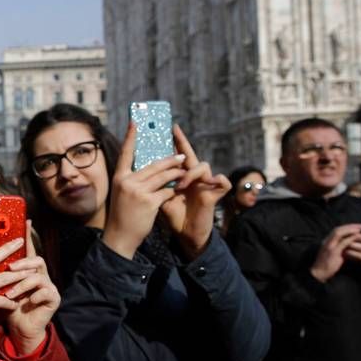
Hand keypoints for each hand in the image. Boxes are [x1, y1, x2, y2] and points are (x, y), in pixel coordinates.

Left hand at [2, 221, 60, 354]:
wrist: (19, 329)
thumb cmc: (6, 305)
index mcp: (26, 269)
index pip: (27, 249)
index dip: (27, 235)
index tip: (26, 220)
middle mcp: (39, 274)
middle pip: (35, 259)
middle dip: (22, 263)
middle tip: (9, 267)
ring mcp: (48, 285)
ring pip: (38, 276)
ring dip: (22, 285)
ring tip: (9, 294)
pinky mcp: (53, 298)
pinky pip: (46, 292)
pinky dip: (33, 296)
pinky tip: (26, 302)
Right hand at [102, 122, 185, 258]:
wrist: (120, 237)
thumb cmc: (122, 215)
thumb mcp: (122, 194)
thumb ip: (133, 180)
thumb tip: (150, 169)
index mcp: (119, 177)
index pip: (125, 153)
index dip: (130, 137)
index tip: (136, 122)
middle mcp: (127, 181)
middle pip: (153, 165)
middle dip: (170, 160)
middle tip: (182, 156)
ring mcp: (138, 191)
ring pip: (163, 177)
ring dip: (177, 174)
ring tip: (185, 172)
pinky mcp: (149, 201)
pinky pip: (167, 192)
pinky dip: (173, 192)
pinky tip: (176, 193)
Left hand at [160, 125, 231, 258]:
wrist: (186, 233)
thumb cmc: (174, 215)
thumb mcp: (160, 198)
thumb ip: (154, 184)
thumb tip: (138, 171)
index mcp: (180, 176)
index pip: (175, 156)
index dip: (174, 141)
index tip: (168, 126)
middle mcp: (193, 177)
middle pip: (190, 154)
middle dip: (182, 142)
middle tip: (174, 129)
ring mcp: (205, 184)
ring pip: (203, 165)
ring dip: (191, 173)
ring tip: (180, 186)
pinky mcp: (215, 194)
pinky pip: (222, 181)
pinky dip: (218, 180)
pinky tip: (210, 183)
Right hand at [310, 223, 360, 282]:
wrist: (319, 273)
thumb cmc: (326, 265)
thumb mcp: (333, 254)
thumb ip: (339, 248)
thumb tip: (350, 245)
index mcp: (326, 241)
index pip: (336, 230)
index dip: (346, 227)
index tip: (356, 226)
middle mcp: (326, 242)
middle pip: (338, 229)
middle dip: (350, 226)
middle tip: (360, 226)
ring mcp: (329, 246)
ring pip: (339, 233)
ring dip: (350, 230)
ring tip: (360, 230)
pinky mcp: (333, 252)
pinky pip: (343, 242)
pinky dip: (350, 238)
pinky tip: (357, 237)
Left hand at [344, 230, 360, 275]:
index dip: (358, 235)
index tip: (350, 232)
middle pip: (360, 247)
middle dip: (350, 243)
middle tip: (340, 240)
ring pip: (357, 255)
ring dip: (349, 252)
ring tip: (340, 248)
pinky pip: (358, 262)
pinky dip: (351, 259)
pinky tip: (344, 256)